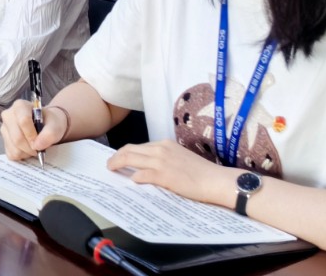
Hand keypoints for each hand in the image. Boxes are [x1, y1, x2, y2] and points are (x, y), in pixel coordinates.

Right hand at [1, 100, 68, 161]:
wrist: (46, 127)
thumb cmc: (49, 123)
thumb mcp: (55, 125)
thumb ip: (50, 133)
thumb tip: (37, 145)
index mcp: (20, 105)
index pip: (23, 121)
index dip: (32, 135)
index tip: (40, 142)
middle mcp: (8, 115)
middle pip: (17, 137)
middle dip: (30, 147)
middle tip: (39, 149)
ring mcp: (4, 129)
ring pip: (14, 147)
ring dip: (27, 152)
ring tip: (34, 147)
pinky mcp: (4, 141)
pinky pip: (11, 154)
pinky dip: (22, 155)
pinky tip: (27, 149)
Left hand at [108, 140, 238, 207]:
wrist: (216, 180)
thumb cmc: (201, 173)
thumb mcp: (180, 158)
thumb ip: (164, 159)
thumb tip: (149, 167)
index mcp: (165, 144)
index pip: (139, 146)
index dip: (126, 152)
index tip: (119, 158)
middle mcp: (161, 149)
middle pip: (130, 149)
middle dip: (116, 156)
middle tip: (110, 164)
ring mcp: (161, 161)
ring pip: (131, 158)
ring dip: (118, 164)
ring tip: (112, 170)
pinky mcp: (164, 175)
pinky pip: (142, 174)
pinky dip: (134, 177)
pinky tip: (132, 181)